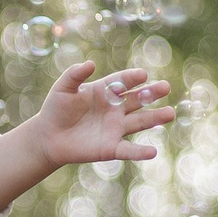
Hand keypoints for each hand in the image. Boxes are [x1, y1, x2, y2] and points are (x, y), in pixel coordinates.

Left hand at [27, 62, 175, 167]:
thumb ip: (74, 75)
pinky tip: (153, 152)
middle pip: (138, 99)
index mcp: (106, 91)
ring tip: (169, 114)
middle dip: (152, 93)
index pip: (123, 81)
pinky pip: (128, 150)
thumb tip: (90, 64)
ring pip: (139, 122)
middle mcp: (115, 109)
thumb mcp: (63, 88)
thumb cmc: (56, 109)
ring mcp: (115, 128)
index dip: (132, 78)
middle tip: (165, 87)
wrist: (48, 137)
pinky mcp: (111, 148)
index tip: (142, 75)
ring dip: (155, 118)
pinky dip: (140, 152)